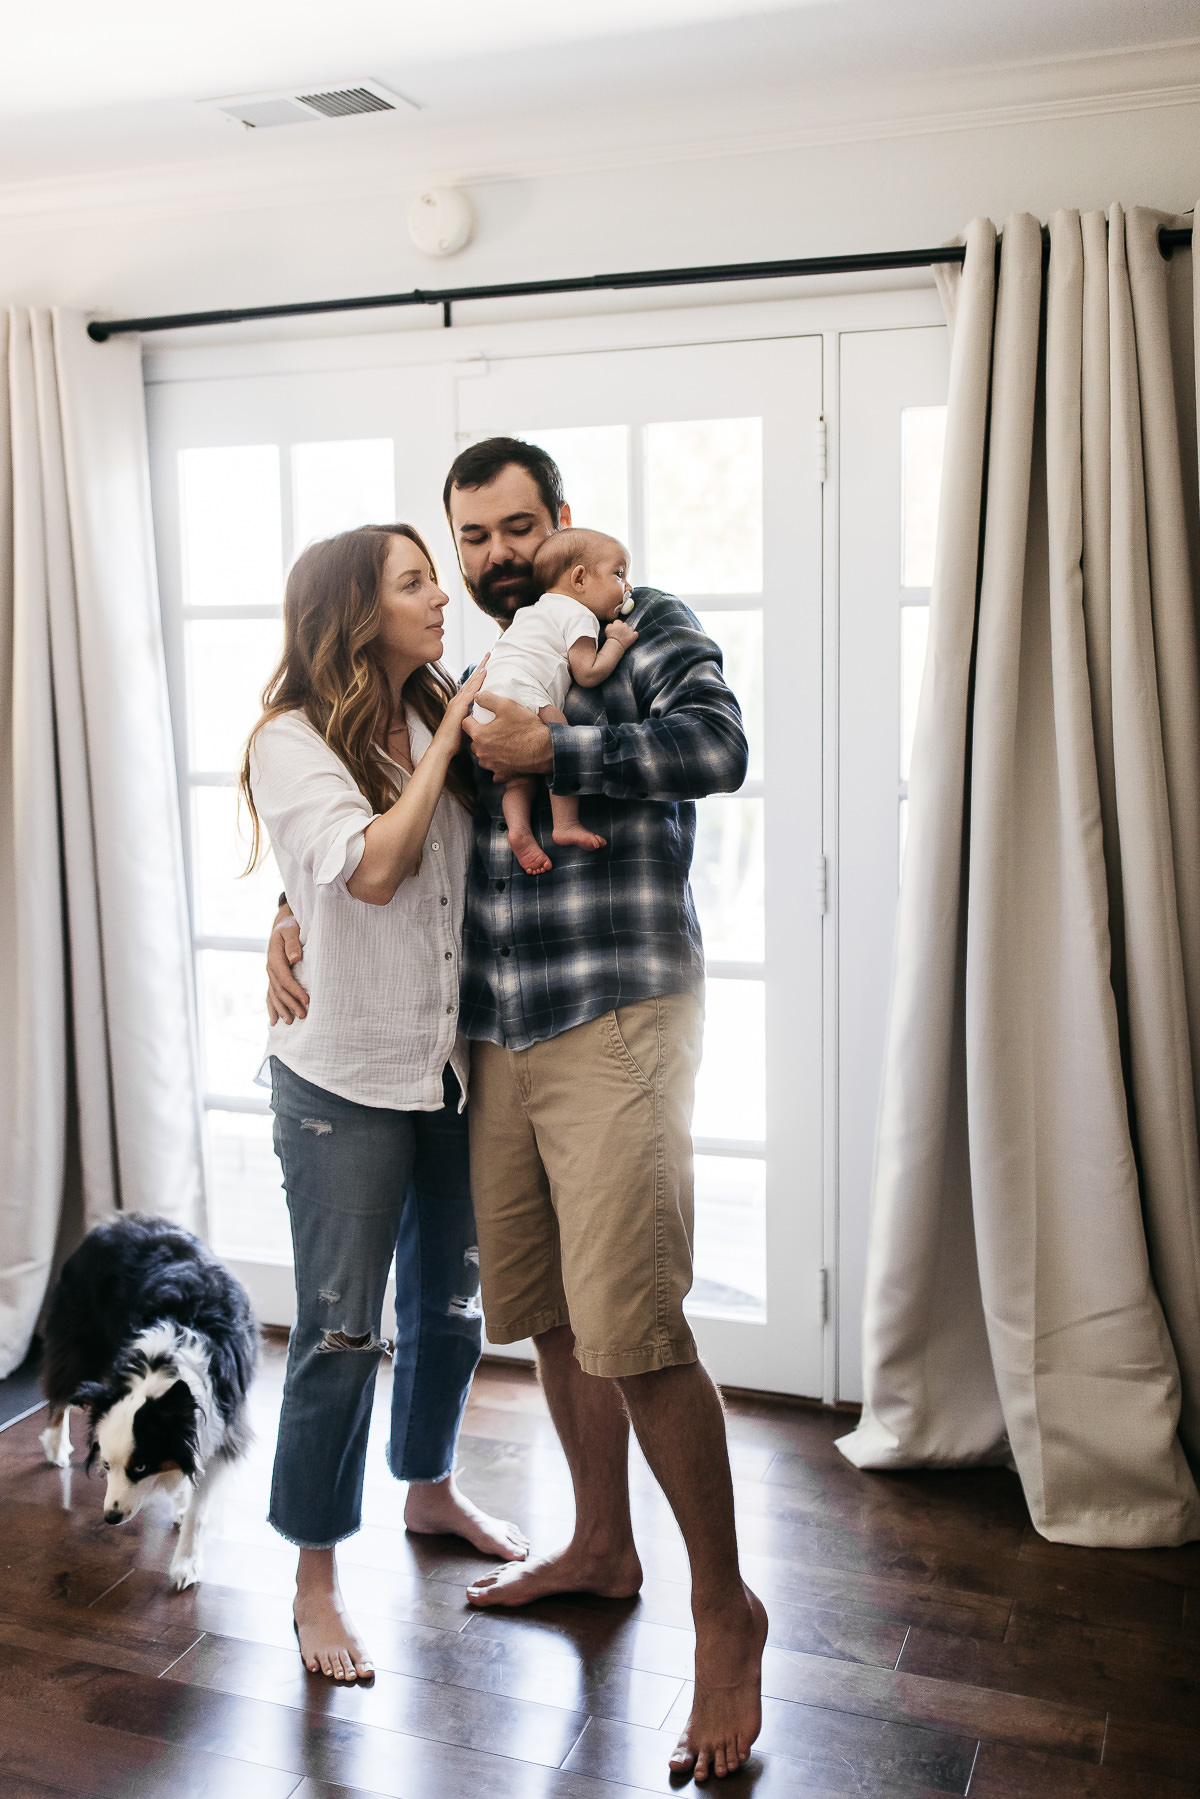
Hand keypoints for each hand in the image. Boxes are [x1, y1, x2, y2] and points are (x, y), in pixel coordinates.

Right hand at [267, 907, 308, 1023]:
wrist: (283, 926)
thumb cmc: (291, 927)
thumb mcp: (292, 930)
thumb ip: (293, 943)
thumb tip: (295, 958)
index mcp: (274, 957)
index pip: (284, 978)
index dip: (295, 990)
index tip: (307, 1000)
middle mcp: (270, 968)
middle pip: (280, 990)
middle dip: (290, 1004)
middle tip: (303, 1016)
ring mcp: (271, 974)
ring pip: (274, 995)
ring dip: (281, 1009)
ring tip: (290, 1022)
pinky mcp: (273, 978)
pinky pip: (270, 995)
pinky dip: (272, 1008)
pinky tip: (274, 1021)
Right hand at [435, 655, 490, 751]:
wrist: (442, 749)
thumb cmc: (453, 742)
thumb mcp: (467, 728)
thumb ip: (473, 722)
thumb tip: (483, 722)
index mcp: (460, 705)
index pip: (471, 687)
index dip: (479, 676)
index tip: (487, 666)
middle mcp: (457, 700)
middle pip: (471, 680)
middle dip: (480, 667)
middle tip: (489, 654)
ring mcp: (457, 702)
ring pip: (471, 682)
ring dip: (480, 670)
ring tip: (488, 659)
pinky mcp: (458, 707)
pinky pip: (471, 690)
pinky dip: (477, 681)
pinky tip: (484, 673)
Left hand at [462, 693, 553, 779]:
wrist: (544, 749)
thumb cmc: (525, 727)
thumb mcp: (507, 705)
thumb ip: (487, 699)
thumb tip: (477, 696)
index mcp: (480, 735)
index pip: (465, 723)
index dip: (472, 718)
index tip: (481, 717)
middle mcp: (482, 752)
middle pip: (473, 741)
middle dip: (480, 735)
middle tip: (493, 729)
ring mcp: (492, 765)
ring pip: (482, 756)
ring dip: (488, 750)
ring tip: (501, 742)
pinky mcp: (502, 774)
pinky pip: (495, 770)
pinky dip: (498, 765)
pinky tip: (507, 758)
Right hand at [605, 620, 637, 648]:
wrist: (615, 645)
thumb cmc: (610, 638)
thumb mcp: (607, 629)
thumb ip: (610, 625)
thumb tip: (612, 624)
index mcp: (618, 624)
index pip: (619, 621)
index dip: (617, 625)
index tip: (617, 630)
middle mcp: (624, 626)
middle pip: (625, 624)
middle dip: (623, 628)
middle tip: (621, 634)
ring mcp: (629, 630)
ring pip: (631, 628)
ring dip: (629, 631)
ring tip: (626, 636)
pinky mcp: (633, 636)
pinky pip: (636, 633)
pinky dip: (634, 635)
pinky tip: (631, 637)